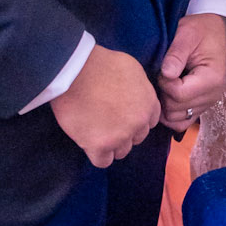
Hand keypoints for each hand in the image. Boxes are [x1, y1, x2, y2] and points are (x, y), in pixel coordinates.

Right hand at [50, 43, 160, 166]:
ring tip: (94, 130)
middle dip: (124, 132)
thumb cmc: (100, 64)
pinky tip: (88, 142)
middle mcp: (139, 121)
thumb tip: (135, 96)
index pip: (150, 121)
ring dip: (110, 144)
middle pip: (136, 138)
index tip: (121, 115)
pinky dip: (96, 154)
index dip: (135, 119)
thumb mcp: (132, 69)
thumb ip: (140, 89)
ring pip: (121, 151)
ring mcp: (121, 136)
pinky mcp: (101, 146)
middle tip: (106, 121)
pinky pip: (103, 161)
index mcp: (149, 103)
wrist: (75, 71)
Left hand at [157, 12, 225, 130]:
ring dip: (165, 103)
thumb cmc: (199, 30)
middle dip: (164, 93)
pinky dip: (170, 114)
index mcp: (212, 79)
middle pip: (176, 109)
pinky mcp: (201, 107)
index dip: (164, 83)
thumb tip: (166, 74)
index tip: (163, 68)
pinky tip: (167, 96)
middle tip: (163, 74)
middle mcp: (212, 96)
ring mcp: (207, 103)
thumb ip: (176, 54)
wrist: (212, 31)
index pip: (179, 95)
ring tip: (166, 83)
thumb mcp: (187, 34)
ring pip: (176, 119)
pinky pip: (181, 122)